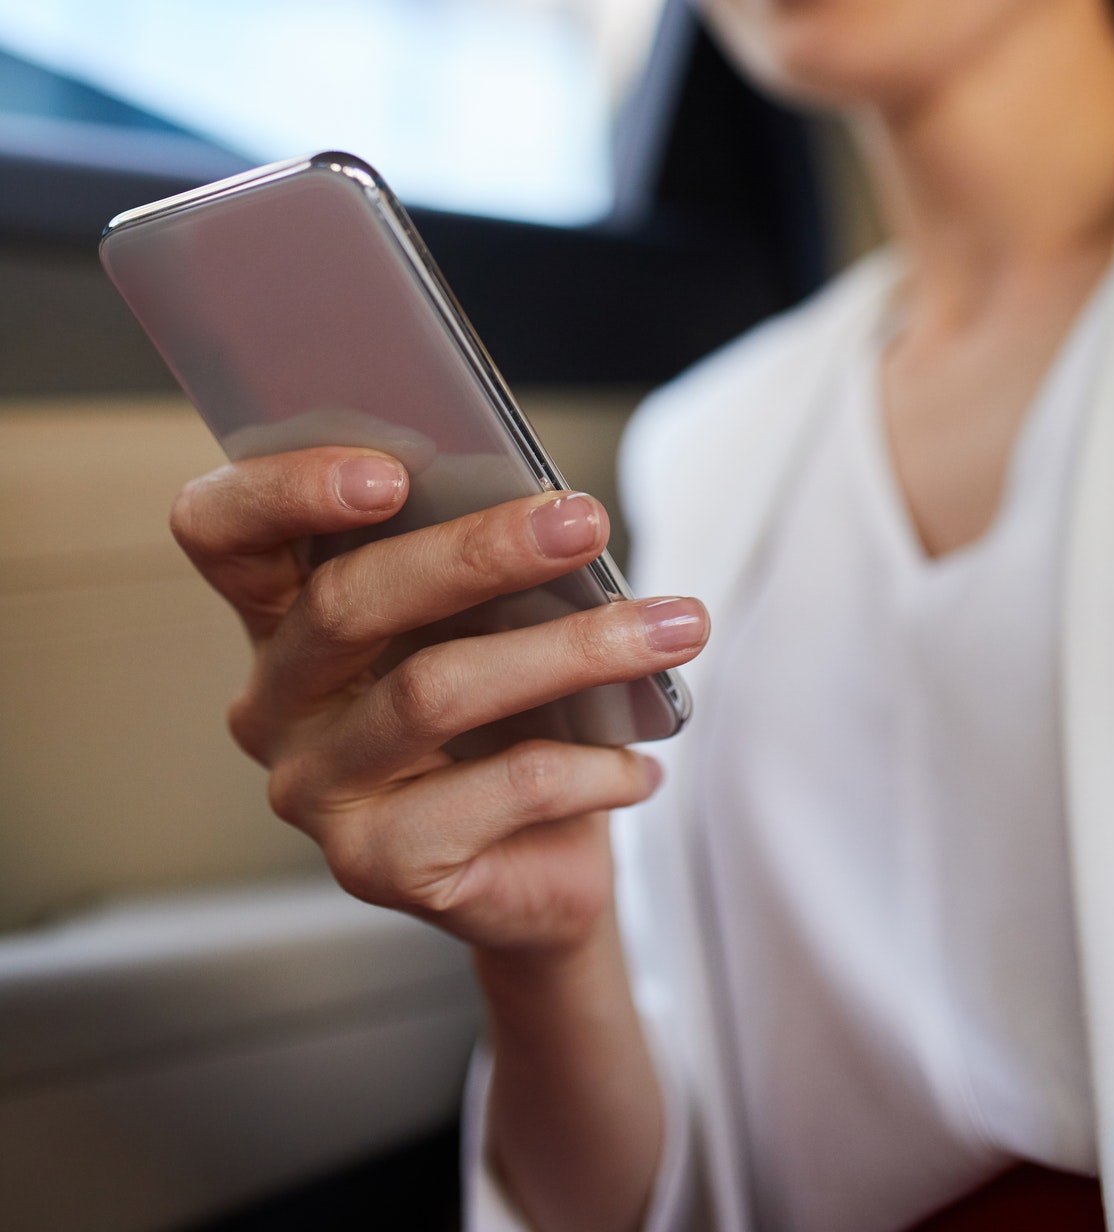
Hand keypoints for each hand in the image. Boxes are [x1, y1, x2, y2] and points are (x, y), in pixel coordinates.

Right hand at [171, 448, 708, 951]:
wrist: (543, 861)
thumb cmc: (512, 706)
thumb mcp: (490, 617)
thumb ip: (482, 561)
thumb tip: (551, 506)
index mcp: (284, 612)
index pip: (222, 531)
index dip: (285, 490)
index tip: (392, 470)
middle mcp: (277, 701)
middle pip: (346, 602)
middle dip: (478, 551)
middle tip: (584, 520)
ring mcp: (316, 789)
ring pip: (432, 693)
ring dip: (568, 651)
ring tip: (669, 629)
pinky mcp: (374, 865)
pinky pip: (494, 792)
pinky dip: (586, 766)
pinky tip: (640, 761)